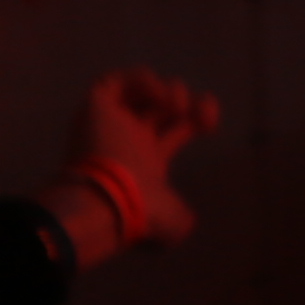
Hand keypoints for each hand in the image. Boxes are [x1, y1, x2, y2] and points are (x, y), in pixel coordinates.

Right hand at [50, 70, 225, 257]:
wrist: (109, 204)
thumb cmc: (141, 214)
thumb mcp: (173, 225)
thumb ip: (182, 218)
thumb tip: (187, 221)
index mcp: (148, 161)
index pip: (177, 126)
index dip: (199, 116)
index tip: (210, 125)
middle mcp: (129, 140)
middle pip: (162, 104)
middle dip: (188, 100)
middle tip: (197, 114)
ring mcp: (111, 124)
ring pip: (140, 88)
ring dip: (168, 89)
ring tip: (175, 106)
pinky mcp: (94, 109)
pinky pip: (114, 80)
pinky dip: (143, 80)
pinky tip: (158, 98)